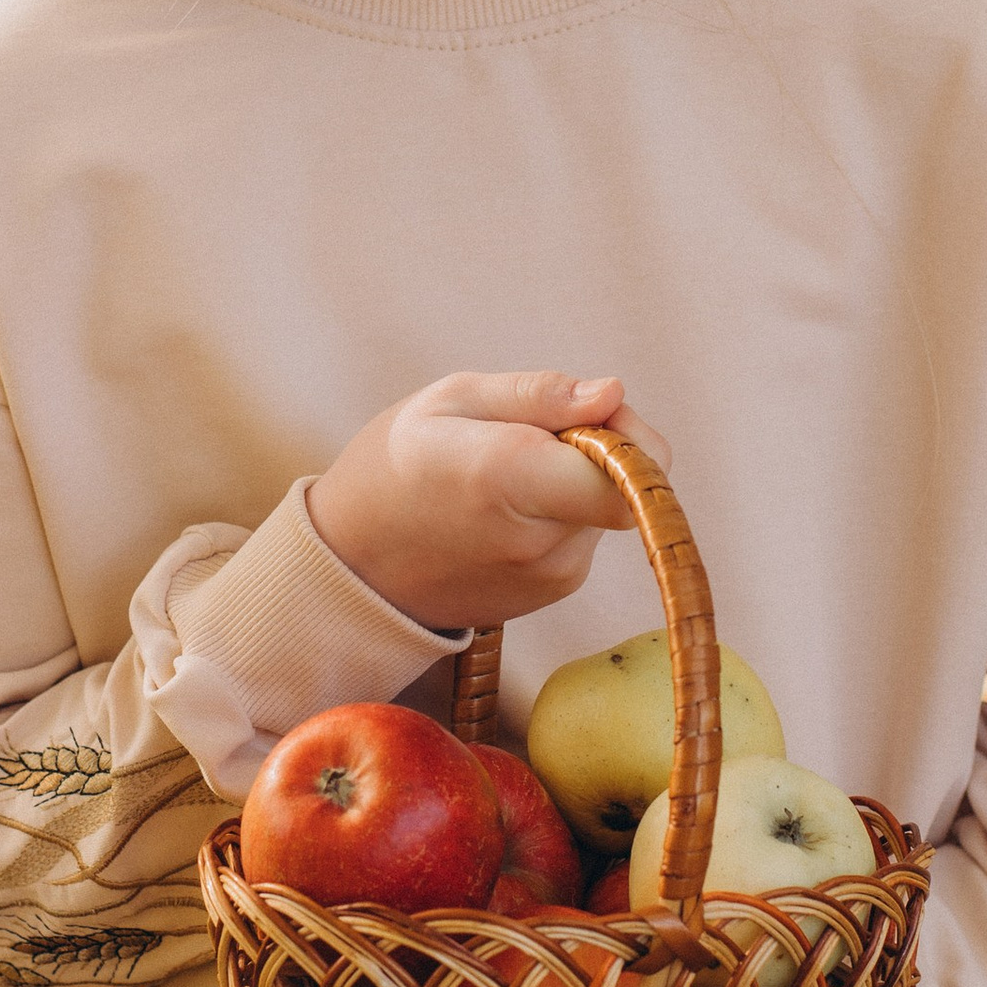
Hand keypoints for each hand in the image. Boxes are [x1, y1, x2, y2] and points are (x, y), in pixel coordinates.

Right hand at [309, 371, 670, 634]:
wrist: (352, 566)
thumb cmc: (395, 465)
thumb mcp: (452, 400)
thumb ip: (540, 395)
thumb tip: (613, 393)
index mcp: (510, 477)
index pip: (634, 473)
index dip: (630, 434)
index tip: (586, 413)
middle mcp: (538, 539)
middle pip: (624, 485)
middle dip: (598, 449)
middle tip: (532, 437)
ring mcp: (550, 576)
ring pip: (605, 510)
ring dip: (575, 483)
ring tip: (503, 477)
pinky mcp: (552, 593)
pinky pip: (584, 536)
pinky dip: (560, 514)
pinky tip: (502, 511)